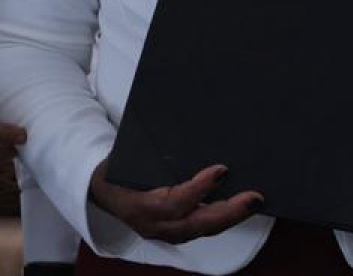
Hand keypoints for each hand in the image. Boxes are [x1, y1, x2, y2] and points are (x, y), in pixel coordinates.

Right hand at [89, 160, 260, 243]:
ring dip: (229, 218)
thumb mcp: (126, 154)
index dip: (198, 189)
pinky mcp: (172, 232)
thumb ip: (152, 147)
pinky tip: (238, 208)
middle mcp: (152, 225)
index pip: (173, 203)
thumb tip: (183, 120)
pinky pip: (199, 229)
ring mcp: (162, 233)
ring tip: (253, 202)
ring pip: (200, 230)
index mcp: (138, 204)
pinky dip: (220, 220)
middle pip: (194, 225)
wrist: (98, 189)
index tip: (221, 170)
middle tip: (254, 197)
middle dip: (227, 213)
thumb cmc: (116, 167)